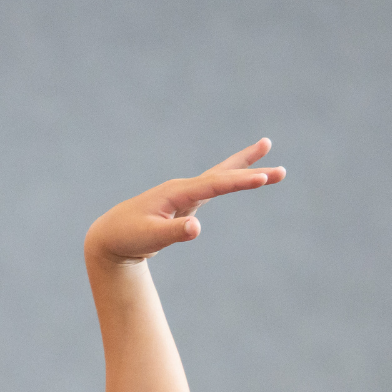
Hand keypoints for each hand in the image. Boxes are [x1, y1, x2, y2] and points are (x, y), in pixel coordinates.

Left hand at [84, 139, 284, 264]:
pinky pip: (213, 188)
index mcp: (176, 193)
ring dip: (244, 168)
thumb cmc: (127, 237)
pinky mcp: (185, 203)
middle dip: (251, 170)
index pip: (214, 186)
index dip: (239, 182)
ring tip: (268, 152)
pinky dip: (229, 180)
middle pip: (222, 175)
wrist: (109, 236)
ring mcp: (184, 194)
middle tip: (281, 171)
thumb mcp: (149, 239)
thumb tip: (197, 229)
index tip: (263, 179)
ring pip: (219, 177)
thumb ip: (174, 233)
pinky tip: (242, 177)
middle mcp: (182, 188)